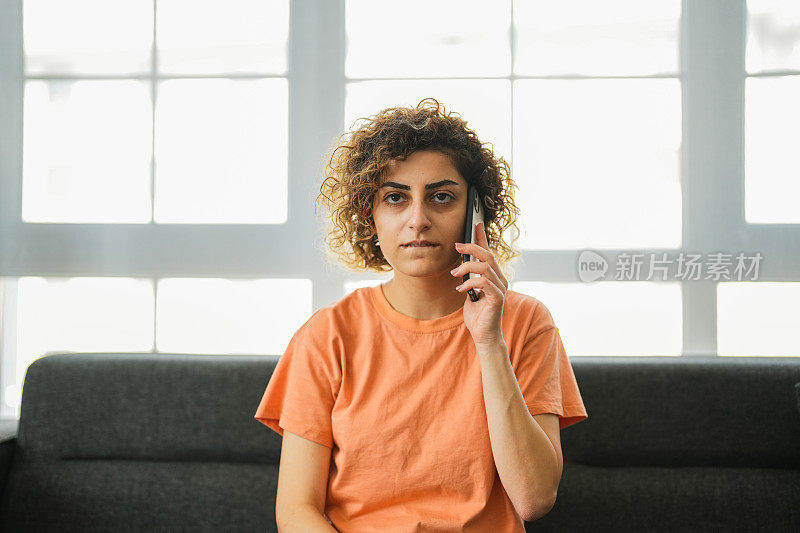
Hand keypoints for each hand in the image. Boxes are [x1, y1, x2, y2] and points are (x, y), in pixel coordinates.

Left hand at [451, 221, 509, 347]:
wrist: (484, 337)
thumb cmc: (478, 316)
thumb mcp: (470, 294)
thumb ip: (470, 280)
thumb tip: (460, 268)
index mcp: (494, 277)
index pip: (489, 253)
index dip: (482, 238)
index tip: (476, 224)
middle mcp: (500, 280)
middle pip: (488, 255)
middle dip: (472, 247)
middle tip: (457, 246)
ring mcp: (500, 289)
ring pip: (485, 267)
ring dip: (467, 268)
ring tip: (454, 274)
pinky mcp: (497, 298)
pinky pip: (484, 283)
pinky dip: (470, 283)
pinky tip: (460, 289)